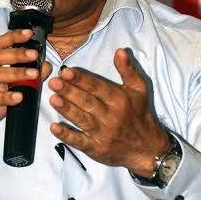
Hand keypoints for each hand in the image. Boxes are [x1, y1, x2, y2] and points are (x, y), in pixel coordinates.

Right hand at [0, 29, 51, 157]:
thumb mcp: (5, 89)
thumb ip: (22, 77)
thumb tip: (45, 66)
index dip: (12, 38)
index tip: (28, 34)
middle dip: (16, 55)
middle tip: (34, 55)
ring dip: (16, 74)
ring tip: (34, 75)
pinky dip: (5, 97)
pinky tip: (18, 97)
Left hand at [48, 48, 168, 174]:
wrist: (147, 148)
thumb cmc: (140, 114)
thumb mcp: (139, 89)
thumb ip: (128, 70)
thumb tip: (120, 51)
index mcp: (120, 100)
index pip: (97, 87)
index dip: (81, 79)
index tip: (66, 71)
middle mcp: (111, 116)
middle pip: (87, 102)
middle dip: (69, 91)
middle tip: (54, 82)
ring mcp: (103, 133)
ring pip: (82, 119)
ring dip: (66, 109)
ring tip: (53, 99)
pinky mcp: (96, 148)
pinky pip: (79, 141)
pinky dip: (66, 135)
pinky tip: (54, 127)